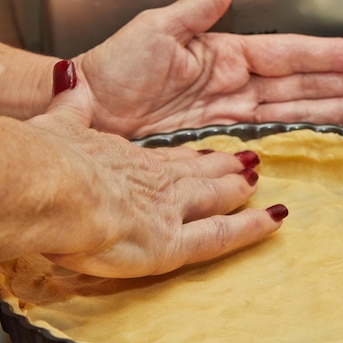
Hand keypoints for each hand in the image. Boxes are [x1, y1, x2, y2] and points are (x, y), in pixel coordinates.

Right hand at [2, 78, 285, 277]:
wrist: (56, 189)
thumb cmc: (49, 161)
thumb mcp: (57, 123)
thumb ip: (70, 106)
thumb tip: (69, 80)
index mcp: (127, 159)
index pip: (168, 159)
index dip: (191, 157)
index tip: (207, 154)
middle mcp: (156, 183)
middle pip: (197, 174)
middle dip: (222, 168)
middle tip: (246, 163)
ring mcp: (169, 211)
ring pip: (214, 197)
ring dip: (237, 188)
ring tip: (256, 180)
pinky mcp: (174, 243)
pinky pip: (222, 235)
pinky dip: (251, 228)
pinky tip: (274, 220)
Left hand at [74, 0, 342, 137]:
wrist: (93, 112)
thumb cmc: (116, 69)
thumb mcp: (157, 29)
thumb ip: (198, 10)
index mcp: (228, 53)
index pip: (291, 53)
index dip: (330, 56)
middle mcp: (240, 82)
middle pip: (306, 83)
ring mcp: (238, 111)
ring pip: (300, 108)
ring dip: (339, 109)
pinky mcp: (229, 136)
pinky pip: (277, 132)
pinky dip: (308, 131)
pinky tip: (334, 130)